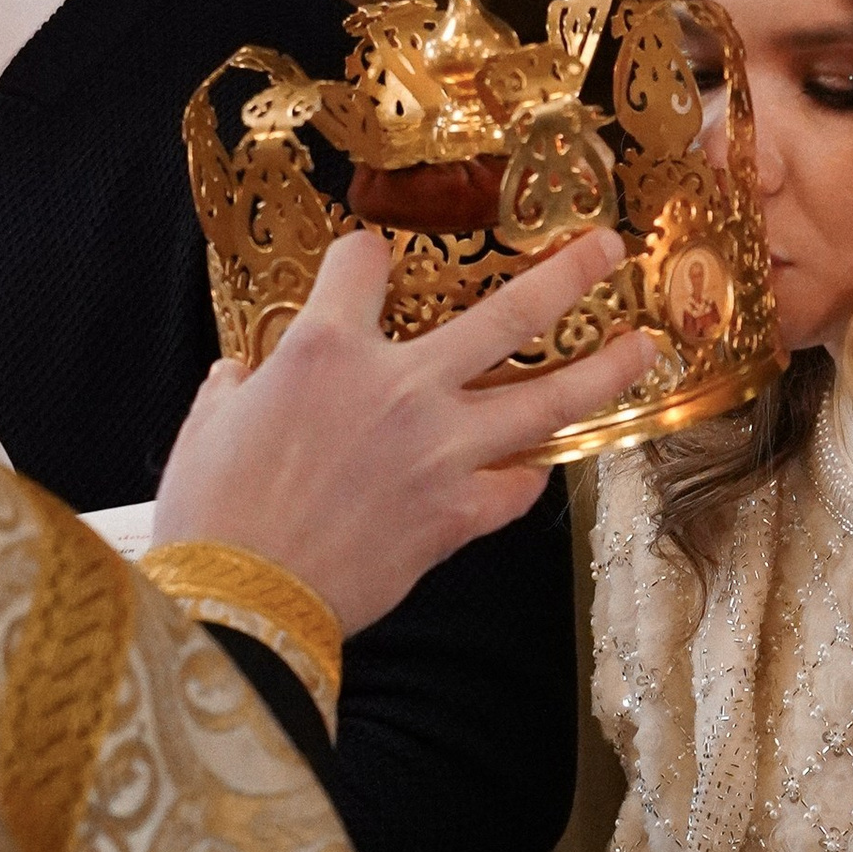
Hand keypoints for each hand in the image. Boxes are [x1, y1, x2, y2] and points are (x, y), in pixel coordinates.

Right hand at [152, 226, 652, 637]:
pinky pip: (517, 487)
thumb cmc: (212, 513)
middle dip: (568, 272)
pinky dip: (528, 474)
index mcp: (324, 350)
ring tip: (644, 346)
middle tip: (607, 248)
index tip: (368, 262)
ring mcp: (440, 451)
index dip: (364, 258)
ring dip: (605, 369)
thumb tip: (241, 376)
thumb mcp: (209, 426)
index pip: (363, 264)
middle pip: (509, 312)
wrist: (241, 602)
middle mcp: (399, 386)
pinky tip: (537, 465)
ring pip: (547, 399)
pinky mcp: (457, 515)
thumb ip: (238, 387)